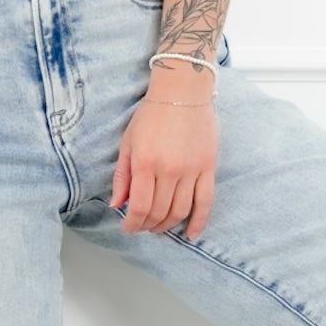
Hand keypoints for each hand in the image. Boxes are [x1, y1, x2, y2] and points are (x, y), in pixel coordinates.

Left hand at [110, 88, 217, 236]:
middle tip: (142, 226)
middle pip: (159, 212)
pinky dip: (198, 221)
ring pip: (180, 211)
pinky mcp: (208, 167)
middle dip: (148, 225)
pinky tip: (191, 233)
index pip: (139, 207)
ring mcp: (191, 170)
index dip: (132, 223)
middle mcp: (169, 170)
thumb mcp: (128, 142)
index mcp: (145, 163)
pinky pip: (205, 201)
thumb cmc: (152, 114)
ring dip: (168, 225)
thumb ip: (122, 176)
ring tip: (159, 227)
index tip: (128, 227)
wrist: (182, 92)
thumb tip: (117, 205)